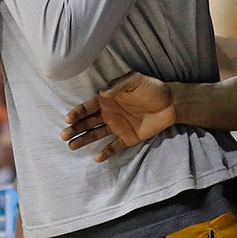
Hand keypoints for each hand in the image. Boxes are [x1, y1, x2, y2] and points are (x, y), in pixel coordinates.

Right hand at [61, 72, 175, 161]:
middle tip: (64, 135)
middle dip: (75, 129)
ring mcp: (118, 127)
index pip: (88, 107)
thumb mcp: (135, 80)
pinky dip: (106, 152)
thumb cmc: (152, 88)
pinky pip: (114, 146)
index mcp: (107, 100)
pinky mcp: (128, 138)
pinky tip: (97, 157)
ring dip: (84, 140)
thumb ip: (118, 85)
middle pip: (88, 122)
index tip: (68, 119)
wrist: (172, 103)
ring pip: (96, 134)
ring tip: (71, 146)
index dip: (77, 113)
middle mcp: (109, 114)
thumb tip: (102, 93)